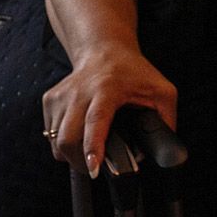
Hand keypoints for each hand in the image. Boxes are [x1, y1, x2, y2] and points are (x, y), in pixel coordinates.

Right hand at [41, 41, 174, 175]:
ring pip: (55, 139)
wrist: (104, 49)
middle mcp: (80, 91)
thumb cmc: (133, 71)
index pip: (96, 120)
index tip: (94, 167)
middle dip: (79, 161)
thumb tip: (161, 151)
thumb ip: (167, 120)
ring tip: (87, 153)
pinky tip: (78, 134)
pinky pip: (50, 132)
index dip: (93, 146)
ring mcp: (62, 95)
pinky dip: (61, 141)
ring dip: (70, 154)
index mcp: (108, 88)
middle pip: (68, 137)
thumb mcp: (161, 91)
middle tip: (94, 168)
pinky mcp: (50, 99)